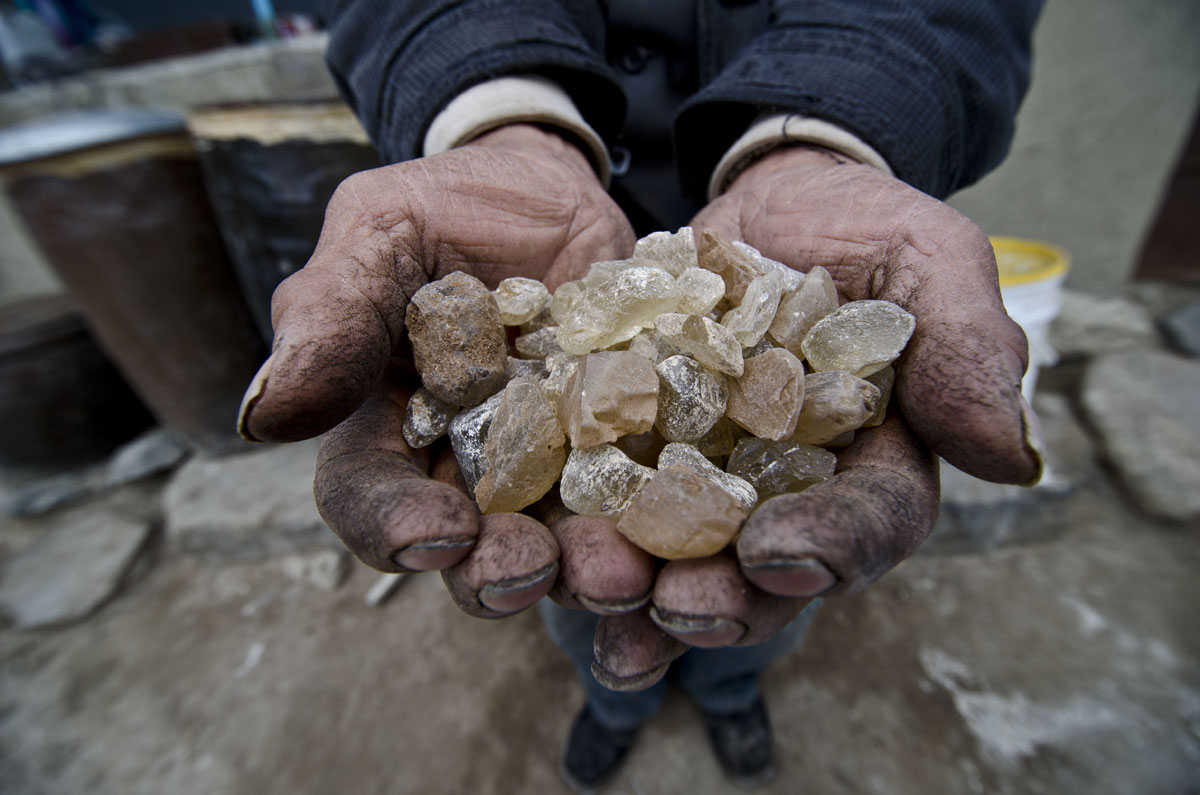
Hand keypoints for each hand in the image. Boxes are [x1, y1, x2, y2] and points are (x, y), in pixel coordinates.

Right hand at [237, 124, 635, 616]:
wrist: (554, 185)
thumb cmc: (450, 203)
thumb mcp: (381, 232)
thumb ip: (330, 314)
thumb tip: (260, 416)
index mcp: (385, 426)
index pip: (367, 495)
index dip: (393, 526)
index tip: (437, 532)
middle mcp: (463, 467)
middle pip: (467, 548)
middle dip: (497, 572)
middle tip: (535, 569)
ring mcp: (550, 468)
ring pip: (558, 543)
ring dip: (585, 569)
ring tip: (623, 571)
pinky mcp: (623, 450)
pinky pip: (643, 500)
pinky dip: (661, 527)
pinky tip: (693, 536)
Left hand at [585, 144, 1041, 688]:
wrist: (762, 203)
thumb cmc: (857, 227)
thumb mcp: (926, 258)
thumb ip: (966, 344)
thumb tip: (1013, 456)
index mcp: (871, 461)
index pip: (868, 520)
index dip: (831, 547)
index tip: (781, 554)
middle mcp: (786, 494)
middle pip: (765, 570)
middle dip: (724, 600)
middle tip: (676, 612)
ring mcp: (702, 480)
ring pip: (676, 559)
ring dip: (637, 596)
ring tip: (600, 614)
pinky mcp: (627, 452)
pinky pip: (597, 502)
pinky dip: (570, 533)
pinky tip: (537, 557)